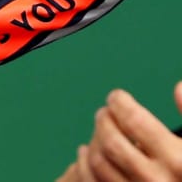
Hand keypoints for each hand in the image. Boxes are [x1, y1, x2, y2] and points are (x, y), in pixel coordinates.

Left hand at [60, 83, 181, 181]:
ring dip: (93, 141)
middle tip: (104, 111)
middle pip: (112, 141)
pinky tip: (88, 154)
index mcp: (179, 160)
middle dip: (104, 120)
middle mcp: (156, 180)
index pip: (135, 121)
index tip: (117, 97)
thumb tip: (178, 87)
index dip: (120, 103)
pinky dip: (85, 165)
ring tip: (98, 130)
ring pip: (100, 163)